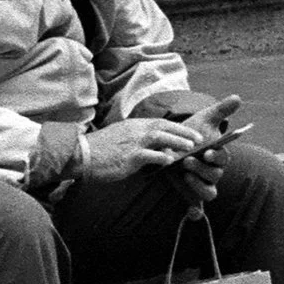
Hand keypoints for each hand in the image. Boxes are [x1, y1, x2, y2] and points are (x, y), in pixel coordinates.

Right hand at [81, 118, 201, 181]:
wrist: (83, 155)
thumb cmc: (102, 150)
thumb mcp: (122, 139)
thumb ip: (139, 141)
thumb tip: (158, 150)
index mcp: (134, 126)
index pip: (161, 123)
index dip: (179, 127)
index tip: (193, 133)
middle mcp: (135, 131)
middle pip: (164, 127)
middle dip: (184, 132)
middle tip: (200, 138)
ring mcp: (132, 143)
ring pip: (160, 137)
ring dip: (177, 141)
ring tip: (190, 147)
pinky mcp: (128, 156)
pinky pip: (148, 155)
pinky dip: (160, 157)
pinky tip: (170, 160)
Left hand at [173, 95, 243, 202]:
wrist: (172, 144)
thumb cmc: (191, 133)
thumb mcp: (204, 119)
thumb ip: (221, 110)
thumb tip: (237, 98)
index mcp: (218, 155)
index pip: (223, 158)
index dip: (217, 156)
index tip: (208, 151)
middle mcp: (213, 172)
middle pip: (215, 175)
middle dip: (203, 168)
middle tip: (188, 160)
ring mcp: (202, 184)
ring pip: (209, 192)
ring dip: (199, 185)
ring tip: (185, 173)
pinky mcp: (191, 194)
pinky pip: (197, 207)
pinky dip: (195, 212)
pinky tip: (190, 213)